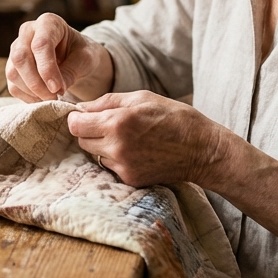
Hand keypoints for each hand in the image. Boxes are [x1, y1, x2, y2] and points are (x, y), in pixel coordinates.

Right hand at [6, 13, 104, 101]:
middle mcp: (28, 32)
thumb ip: (71, 71)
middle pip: (20, 58)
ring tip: (52, 98)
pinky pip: (13, 85)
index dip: (47, 69)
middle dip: (36, 83)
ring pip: (13, 73)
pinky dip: (27, 97)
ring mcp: (16, 49)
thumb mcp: (85, 59)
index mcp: (48, 23)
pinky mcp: (12, 67)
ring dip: (32, 91)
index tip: (58, 89)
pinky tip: (43, 99)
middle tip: (54, 97)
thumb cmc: (81, 54)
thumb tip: (54, 89)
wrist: (75, 58)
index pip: (40, 45)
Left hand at [66, 91, 229, 187]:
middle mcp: (116, 147)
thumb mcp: (141, 97)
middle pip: (82, 141)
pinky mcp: (130, 180)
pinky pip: (110, 167)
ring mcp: (123, 167)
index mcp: (118, 122)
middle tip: (110, 125)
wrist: (202, 149)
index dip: (78, 118)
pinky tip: (137, 151)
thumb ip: (107, 102)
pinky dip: (117, 159)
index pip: (75, 125)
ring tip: (129, 138)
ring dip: (104, 146)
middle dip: (90, 132)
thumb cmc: (173, 117)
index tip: (85, 116)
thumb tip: (81, 108)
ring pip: (96, 155)